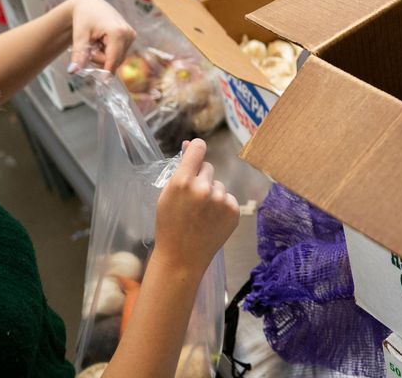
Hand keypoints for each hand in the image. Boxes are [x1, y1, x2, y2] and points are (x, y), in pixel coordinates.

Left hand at [67, 0, 134, 72]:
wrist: (90, 5)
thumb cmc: (84, 18)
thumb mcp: (80, 36)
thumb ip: (78, 55)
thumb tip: (73, 71)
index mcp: (118, 33)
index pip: (113, 60)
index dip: (107, 72)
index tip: (104, 83)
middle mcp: (129, 34)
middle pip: (114, 60)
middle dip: (100, 59)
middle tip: (89, 47)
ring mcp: (131, 35)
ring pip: (117, 58)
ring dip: (104, 55)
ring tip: (96, 42)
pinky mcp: (131, 36)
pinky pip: (119, 53)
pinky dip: (109, 51)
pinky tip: (102, 41)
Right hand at [152, 139, 239, 277]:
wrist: (182, 257)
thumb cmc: (169, 225)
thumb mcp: (167, 195)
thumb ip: (181, 170)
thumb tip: (191, 144)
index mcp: (183, 182)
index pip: (198, 150)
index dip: (197, 149)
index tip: (196, 150)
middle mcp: (204, 188)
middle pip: (208, 168)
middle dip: (201, 178)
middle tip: (192, 199)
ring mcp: (221, 200)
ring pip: (218, 185)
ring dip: (212, 194)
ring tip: (201, 214)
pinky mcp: (234, 210)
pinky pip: (227, 198)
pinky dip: (221, 206)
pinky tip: (211, 221)